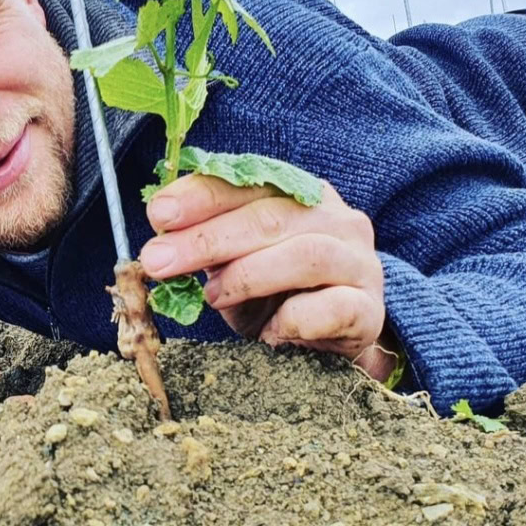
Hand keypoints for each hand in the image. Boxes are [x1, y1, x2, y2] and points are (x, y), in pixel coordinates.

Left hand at [139, 174, 397, 380]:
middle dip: (207, 238)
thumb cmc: (278, 295)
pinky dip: (293, 319)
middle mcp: (337, 220)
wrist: (334, 342)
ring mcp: (360, 263)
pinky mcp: (368, 310)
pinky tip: (267, 334)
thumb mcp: (236, 262)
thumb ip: (206, 245)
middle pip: (271, 216)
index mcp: (301, 195)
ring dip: (247, 275)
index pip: (249, 182)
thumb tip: (157, 246)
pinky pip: (333, 307)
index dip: (200, 195)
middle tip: (159, 261)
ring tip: (211, 297)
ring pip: (306, 254)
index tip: (158, 214)